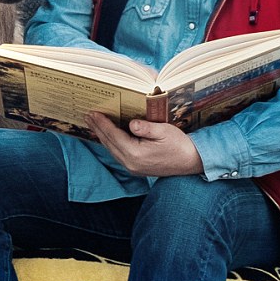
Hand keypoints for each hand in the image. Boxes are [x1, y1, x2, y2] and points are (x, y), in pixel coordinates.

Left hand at [85, 111, 203, 176]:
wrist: (191, 162)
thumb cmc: (179, 145)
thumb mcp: (164, 131)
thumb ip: (146, 128)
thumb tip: (131, 123)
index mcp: (136, 154)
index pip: (113, 135)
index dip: (102, 123)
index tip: (93, 112)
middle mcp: (130, 163)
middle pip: (109, 143)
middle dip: (98, 128)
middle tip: (87, 115)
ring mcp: (132, 167)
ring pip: (111, 149)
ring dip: (102, 135)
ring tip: (93, 123)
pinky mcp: (136, 168)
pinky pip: (118, 153)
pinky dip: (110, 143)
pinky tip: (107, 136)